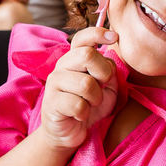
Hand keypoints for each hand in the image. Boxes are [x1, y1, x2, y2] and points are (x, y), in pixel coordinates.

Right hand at [39, 27, 118, 150]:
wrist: (70, 131)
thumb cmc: (89, 106)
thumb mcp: (107, 88)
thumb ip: (110, 72)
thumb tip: (110, 61)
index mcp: (75, 59)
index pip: (82, 38)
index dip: (98, 33)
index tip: (114, 37)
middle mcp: (62, 66)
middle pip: (87, 55)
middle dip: (103, 73)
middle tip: (102, 86)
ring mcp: (54, 83)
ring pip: (86, 84)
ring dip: (96, 98)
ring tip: (90, 104)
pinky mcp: (51, 103)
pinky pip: (78, 105)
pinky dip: (85, 113)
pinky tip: (80, 115)